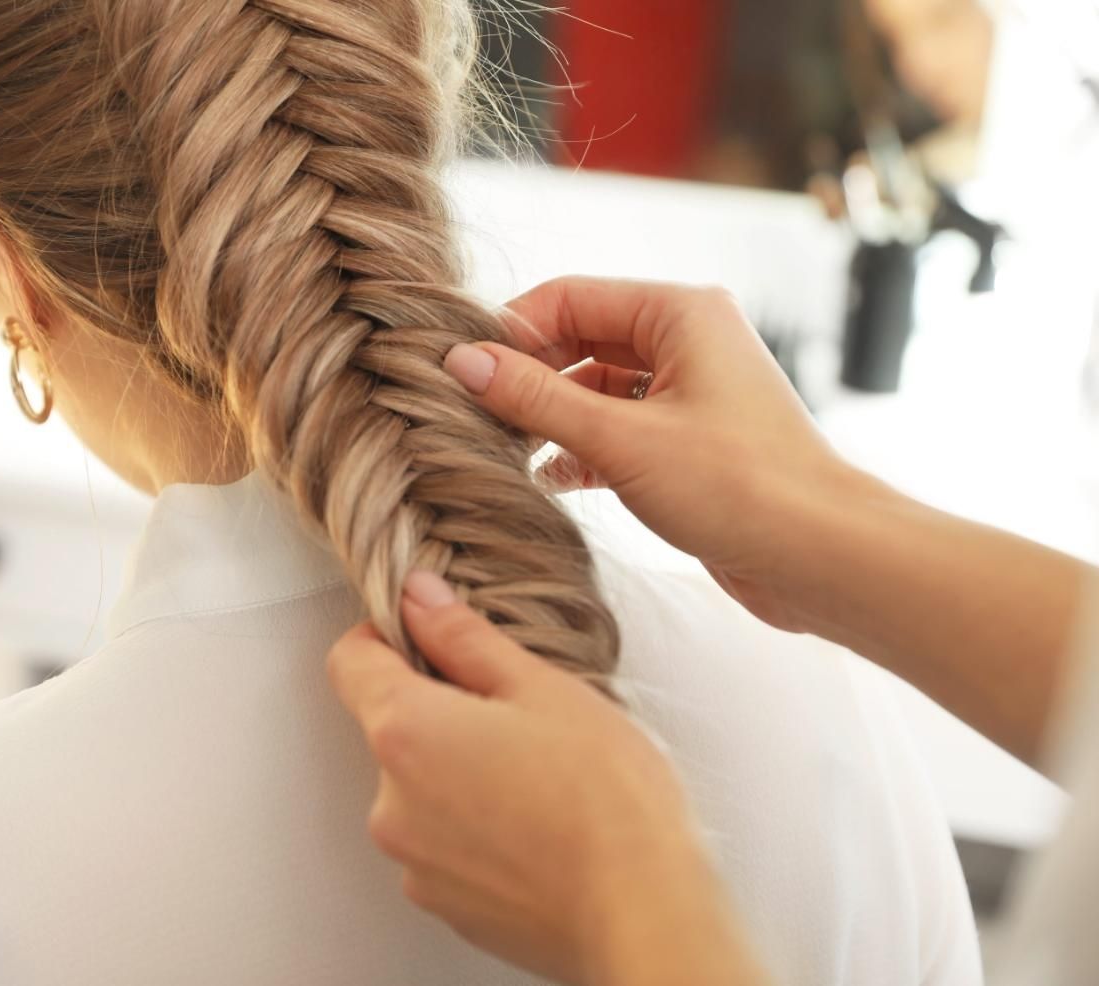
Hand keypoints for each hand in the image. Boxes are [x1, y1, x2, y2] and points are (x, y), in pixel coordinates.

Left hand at [328, 571, 770, 985]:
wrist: (643, 917)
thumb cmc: (606, 801)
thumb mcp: (542, 688)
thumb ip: (464, 637)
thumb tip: (418, 597)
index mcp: (406, 732)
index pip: (349, 662)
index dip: (384, 636)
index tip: (429, 636)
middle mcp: (390, 803)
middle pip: (392, 729)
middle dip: (442, 712)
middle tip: (519, 718)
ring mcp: (414, 862)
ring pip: (421, 790)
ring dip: (460, 774)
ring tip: (538, 781)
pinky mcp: (444, 904)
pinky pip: (444, 846)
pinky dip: (476, 830)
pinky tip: (536, 828)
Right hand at [444, 277, 880, 631]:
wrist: (823, 557)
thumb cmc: (739, 486)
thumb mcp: (620, 440)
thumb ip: (536, 399)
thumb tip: (461, 361)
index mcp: (680, 312)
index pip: (569, 297)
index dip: (511, 331)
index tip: (460, 372)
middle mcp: (687, 340)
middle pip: (579, 339)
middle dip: (527, 377)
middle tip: (472, 417)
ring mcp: (691, 391)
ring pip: (596, 387)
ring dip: (550, 417)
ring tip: (502, 452)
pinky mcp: (689, 441)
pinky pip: (618, 427)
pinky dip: (581, 448)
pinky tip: (548, 480)